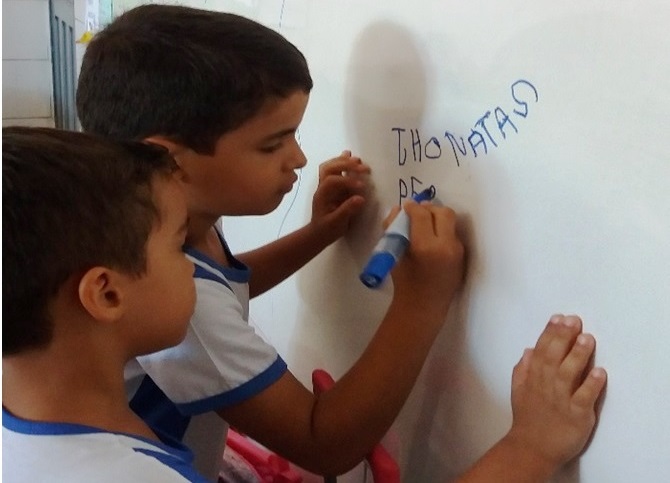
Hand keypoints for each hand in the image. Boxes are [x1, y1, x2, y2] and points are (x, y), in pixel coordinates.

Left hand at [310, 150, 369, 240]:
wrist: (319, 233)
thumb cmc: (326, 229)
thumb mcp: (336, 223)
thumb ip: (347, 210)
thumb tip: (361, 198)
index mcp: (322, 195)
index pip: (331, 181)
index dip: (346, 180)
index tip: (361, 186)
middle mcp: (322, 187)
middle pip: (329, 168)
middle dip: (345, 165)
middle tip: (363, 167)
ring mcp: (327, 185)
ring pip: (330, 166)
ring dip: (343, 161)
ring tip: (358, 160)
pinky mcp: (333, 186)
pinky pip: (335, 170)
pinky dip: (343, 162)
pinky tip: (352, 158)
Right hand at [390, 201, 464, 316]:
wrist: (423, 307)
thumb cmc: (404, 283)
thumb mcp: (394, 255)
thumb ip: (393, 229)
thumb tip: (397, 209)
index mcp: (426, 247)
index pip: (422, 215)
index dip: (412, 207)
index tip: (406, 207)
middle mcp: (447, 246)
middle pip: (444, 213)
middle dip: (429, 209)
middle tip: (418, 212)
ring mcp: (458, 252)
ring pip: (451, 222)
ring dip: (437, 219)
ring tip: (425, 224)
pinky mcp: (463, 256)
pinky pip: (453, 235)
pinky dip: (442, 231)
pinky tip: (431, 238)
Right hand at [507, 314, 606, 468]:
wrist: (532, 449)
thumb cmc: (528, 419)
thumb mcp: (519, 391)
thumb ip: (522, 369)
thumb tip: (529, 350)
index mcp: (532, 377)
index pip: (541, 350)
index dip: (549, 333)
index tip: (558, 318)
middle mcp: (545, 385)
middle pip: (553, 357)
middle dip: (563, 337)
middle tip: (574, 321)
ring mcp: (560, 400)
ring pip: (568, 373)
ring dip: (578, 355)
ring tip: (587, 338)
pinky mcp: (576, 415)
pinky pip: (583, 398)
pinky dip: (591, 385)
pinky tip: (599, 372)